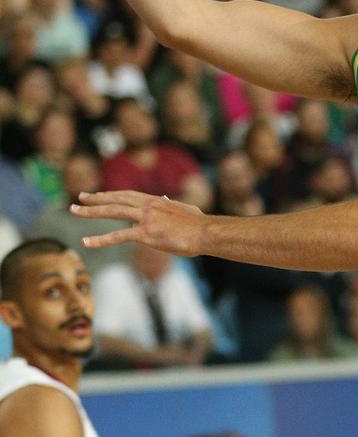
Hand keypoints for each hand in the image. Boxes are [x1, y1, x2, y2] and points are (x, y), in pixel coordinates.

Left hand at [70, 191, 204, 255]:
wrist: (205, 232)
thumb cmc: (198, 225)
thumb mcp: (183, 210)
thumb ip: (171, 206)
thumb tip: (165, 202)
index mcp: (155, 200)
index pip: (127, 195)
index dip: (110, 195)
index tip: (97, 195)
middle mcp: (148, 205)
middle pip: (116, 199)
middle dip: (95, 199)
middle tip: (79, 199)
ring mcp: (146, 218)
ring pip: (112, 212)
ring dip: (91, 211)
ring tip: (73, 211)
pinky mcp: (146, 234)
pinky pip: (118, 236)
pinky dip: (100, 239)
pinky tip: (86, 241)